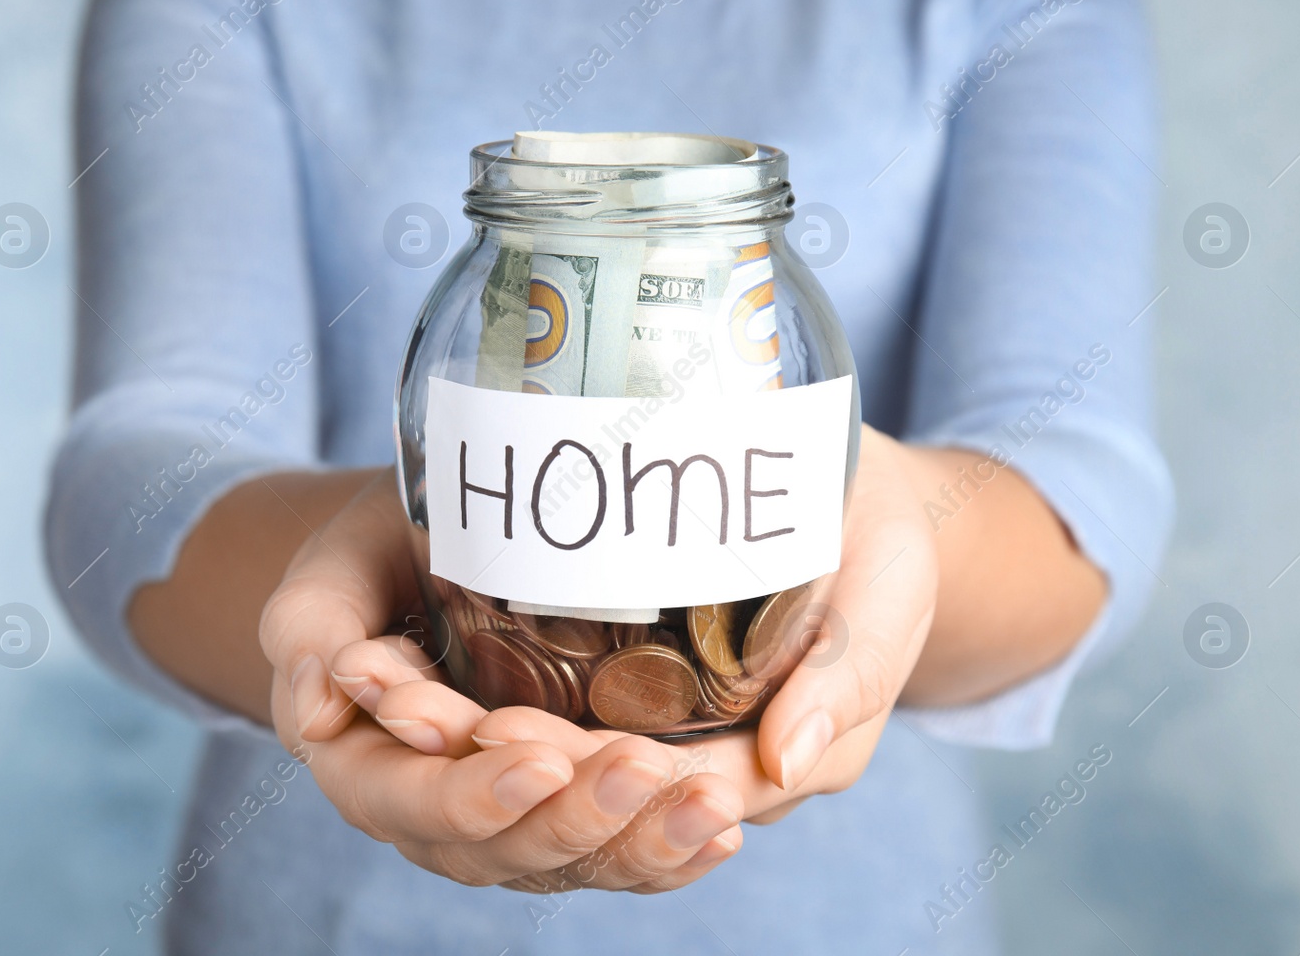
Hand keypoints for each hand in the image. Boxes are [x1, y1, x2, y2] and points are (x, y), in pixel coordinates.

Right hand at [259, 470, 745, 892]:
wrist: (417, 564)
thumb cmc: (371, 562)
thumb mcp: (329, 571)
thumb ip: (309, 627)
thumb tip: (318, 704)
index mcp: (369, 769)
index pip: (417, 803)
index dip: (476, 795)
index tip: (540, 759)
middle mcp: (439, 814)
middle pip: (508, 850)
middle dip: (579, 819)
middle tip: (646, 769)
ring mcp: (510, 821)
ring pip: (574, 862)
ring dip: (645, 843)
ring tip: (713, 805)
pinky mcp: (569, 810)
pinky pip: (619, 853)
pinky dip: (672, 851)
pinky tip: (723, 827)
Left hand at [327, 424, 939, 849]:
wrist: (858, 500)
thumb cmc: (882, 547)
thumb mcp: (889, 599)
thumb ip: (845, 680)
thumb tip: (781, 765)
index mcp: (778, 765)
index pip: (680, 800)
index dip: (601, 781)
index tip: (523, 739)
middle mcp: (709, 767)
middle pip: (602, 794)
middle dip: (520, 764)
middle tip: (441, 717)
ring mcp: (663, 732)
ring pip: (562, 768)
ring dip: (484, 745)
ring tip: (410, 704)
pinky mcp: (624, 688)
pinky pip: (551, 716)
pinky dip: (486, 705)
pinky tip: (419, 678)